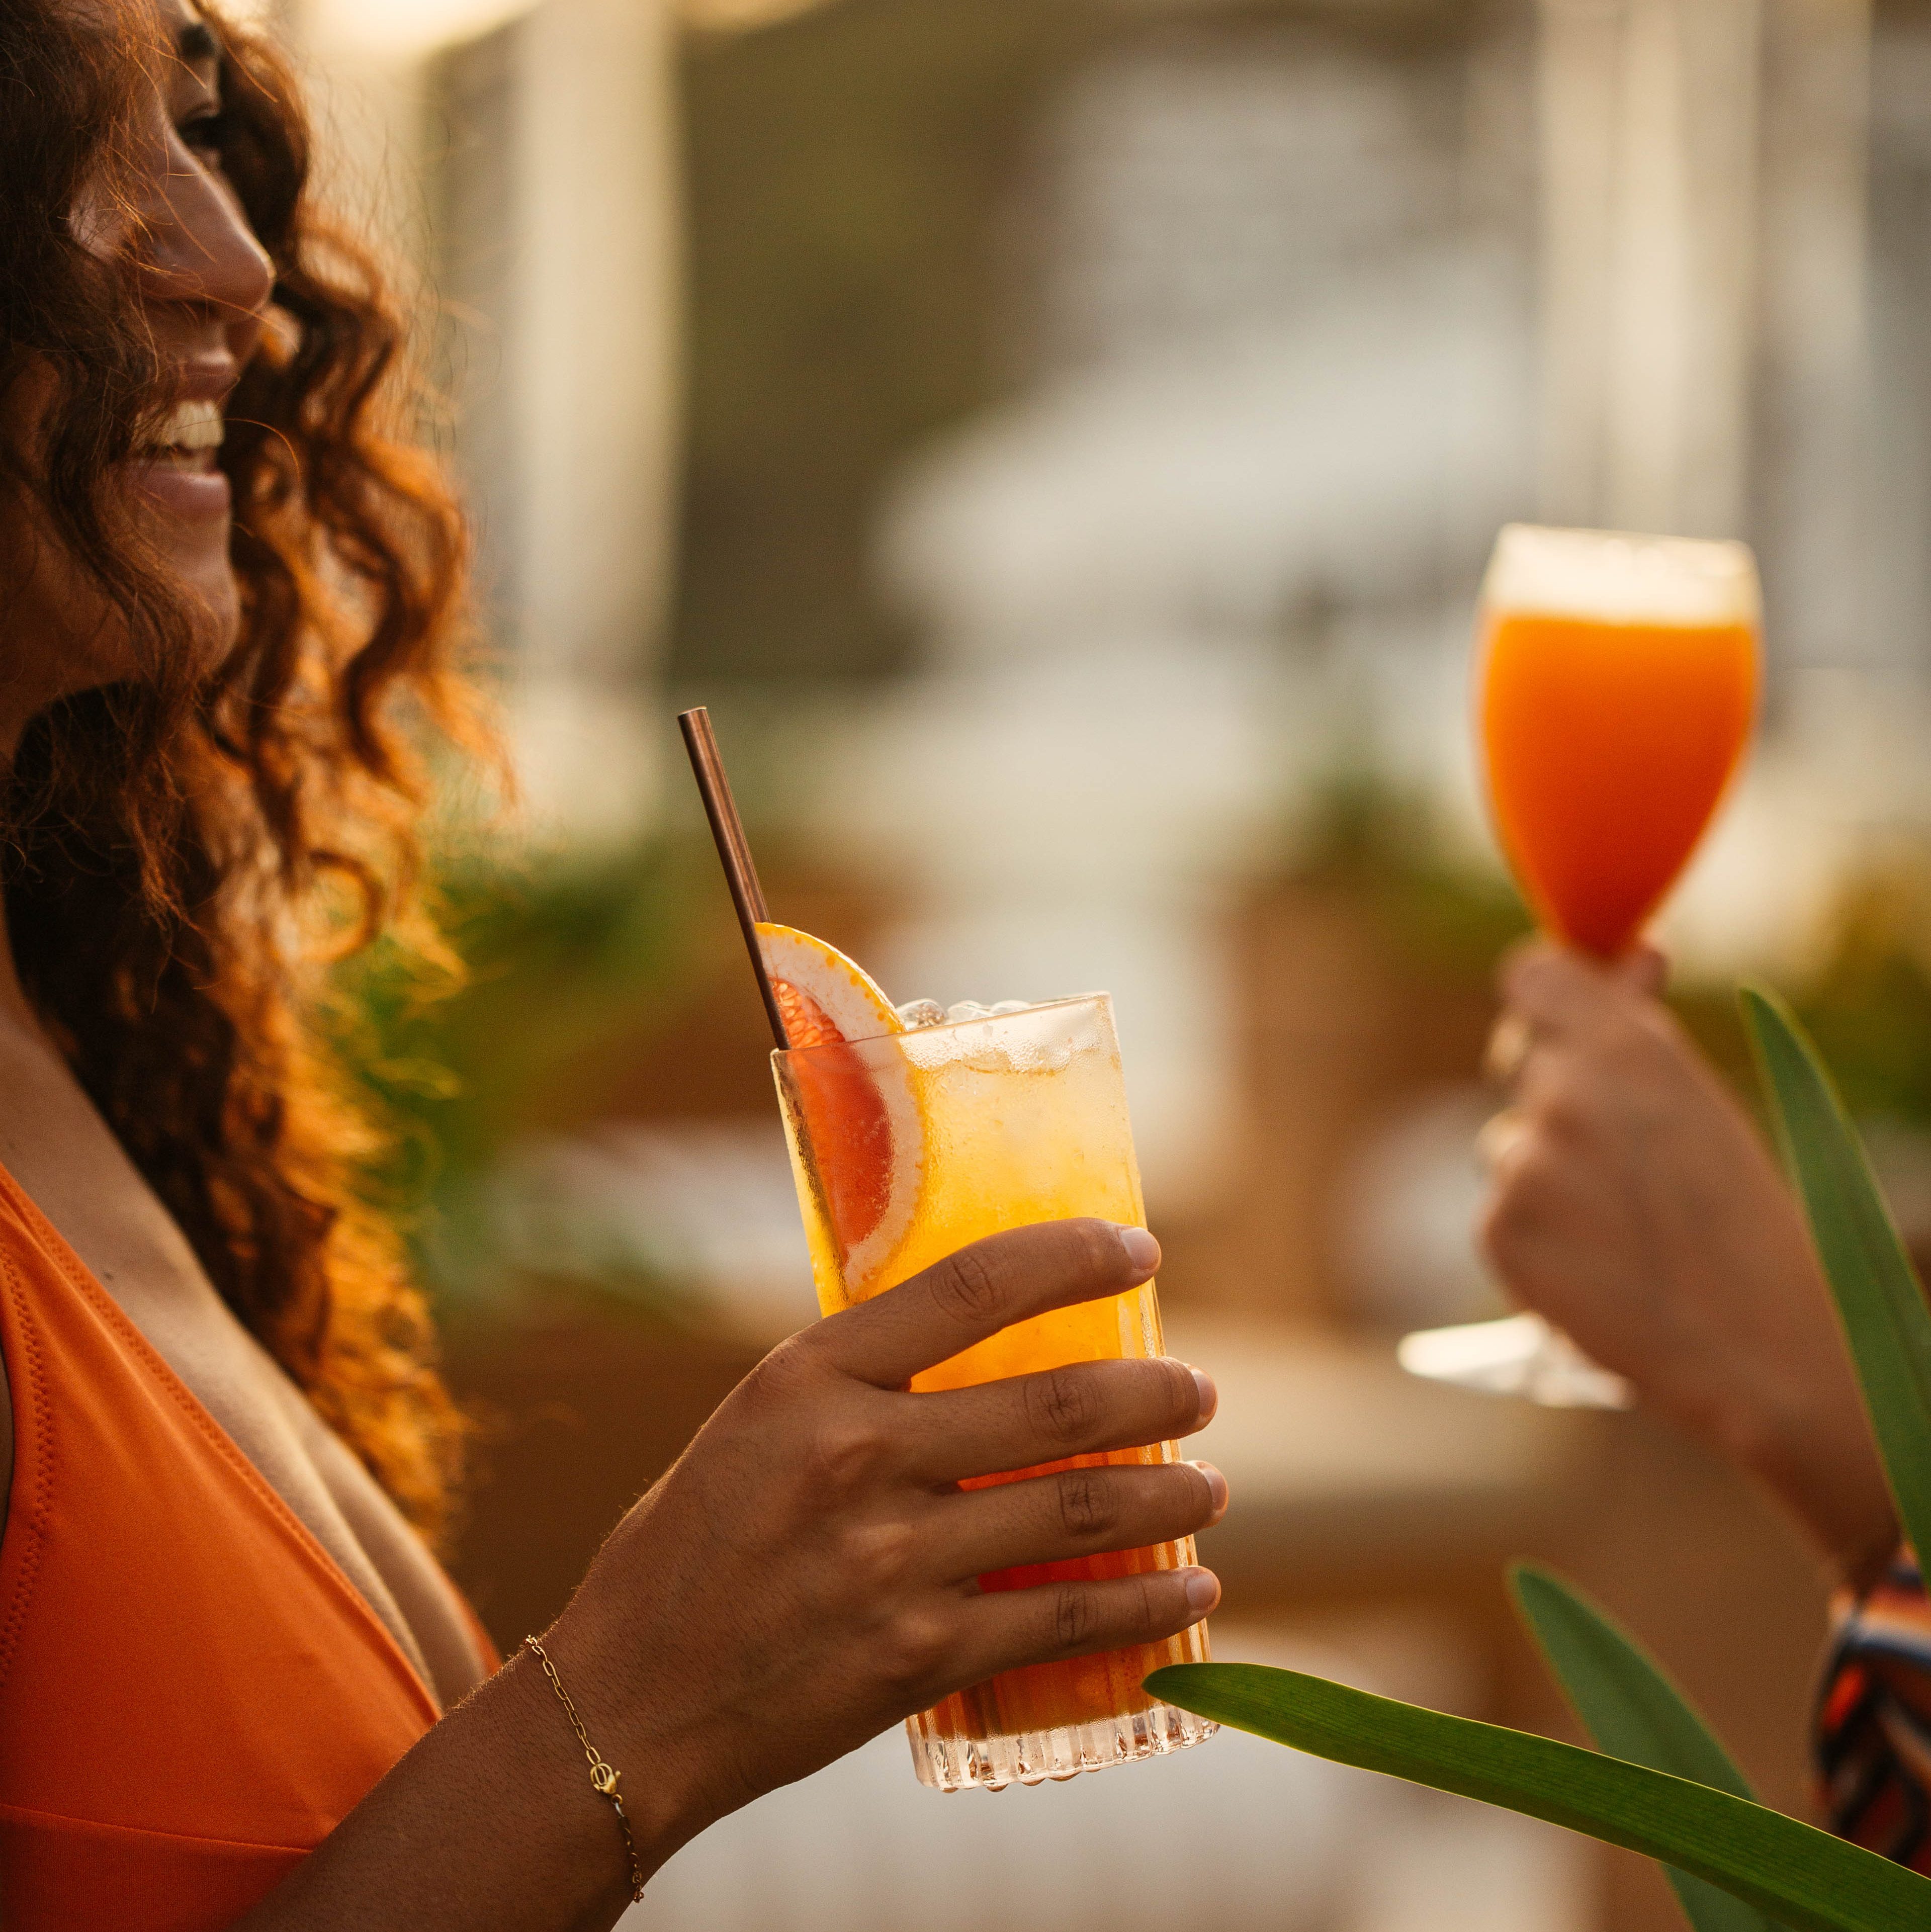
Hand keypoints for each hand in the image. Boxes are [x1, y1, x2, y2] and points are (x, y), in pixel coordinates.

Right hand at [548, 1218, 1223, 1866]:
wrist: (625, 1703)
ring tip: (1211, 1489)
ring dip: (1171, 1497)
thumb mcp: (754, 1428)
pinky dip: (1146, 1607)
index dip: (1071, 1256)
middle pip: (1055, 1402)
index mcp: (809, 1378)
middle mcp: (858, 1456)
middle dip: (1153, 1391)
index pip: (972, 1285)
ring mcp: (893, 1561)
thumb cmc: (686, 1553)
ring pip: (1081, 1509)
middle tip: (1196, 1389)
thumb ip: (855, 1388)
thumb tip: (972, 1353)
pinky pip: (1064, 1618)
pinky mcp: (918, 1657)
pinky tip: (1192, 1596)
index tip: (1137, 1251)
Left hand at [1478, 942, 1894, 1583]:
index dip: (1542, 1000)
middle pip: (1517, 1062)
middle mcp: (1564, 1094)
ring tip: (1622, 1226)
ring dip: (1545, 1173)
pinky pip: (1499, 1210)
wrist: (1758, 1347)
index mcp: (1626, 1048)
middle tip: (1618, 1157)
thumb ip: (1645, 1029)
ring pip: (1505, 1144)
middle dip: (1553, 1096)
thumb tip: (1635, 955)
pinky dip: (1535, 1234)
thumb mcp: (1702, 1104)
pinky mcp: (1499, 1231)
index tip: (1556, 1024)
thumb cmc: (1741, 1219)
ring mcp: (1525, 1164)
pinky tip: (1595, 1265)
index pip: (1532, 976)